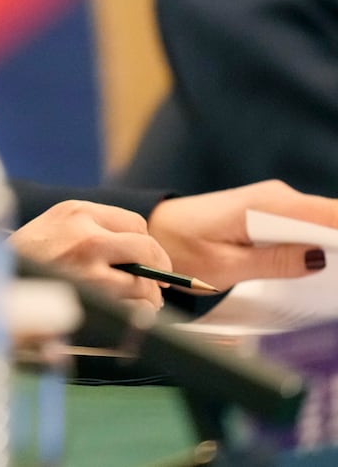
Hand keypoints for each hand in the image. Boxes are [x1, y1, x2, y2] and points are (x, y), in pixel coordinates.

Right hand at [7, 200, 172, 307]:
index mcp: (77, 212)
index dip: (145, 244)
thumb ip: (89, 228)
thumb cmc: (24, 258)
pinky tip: (130, 312)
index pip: (134, 223)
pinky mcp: (89, 292)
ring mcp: (88, 264)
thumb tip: (138, 251)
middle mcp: (85, 233)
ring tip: (144, 301)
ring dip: (149, 294)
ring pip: (143, 279)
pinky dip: (139, 310)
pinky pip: (134, 302)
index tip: (147, 258)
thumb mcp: (53, 226)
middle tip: (160, 282)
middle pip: (146, 247)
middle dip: (159, 267)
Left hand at [148, 179, 336, 290]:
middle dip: (336, 244)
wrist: (156, 231)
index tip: (337, 262)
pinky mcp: (272, 212)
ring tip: (328, 277)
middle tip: (332, 279)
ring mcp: (275, 202)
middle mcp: (275, 196)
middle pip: (330, 218)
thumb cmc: (182, 248)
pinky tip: (316, 264)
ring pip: (322, 222)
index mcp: (266, 206)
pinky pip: (306, 226)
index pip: (329, 215)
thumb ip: (274, 262)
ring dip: (329, 246)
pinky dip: (316, 244)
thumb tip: (319, 258)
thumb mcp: (227, 266)